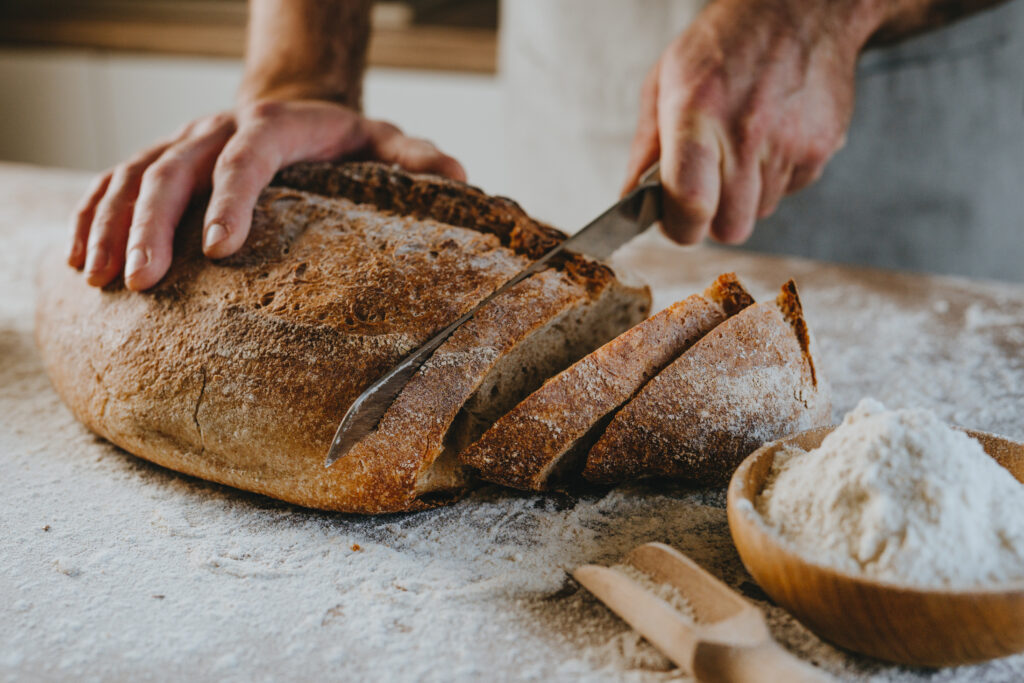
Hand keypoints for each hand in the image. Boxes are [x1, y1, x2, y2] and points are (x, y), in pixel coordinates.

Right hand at [67, 99, 465, 290]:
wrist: (296, 107)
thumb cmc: (344, 140)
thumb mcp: (385, 142)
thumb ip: (415, 161)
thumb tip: (460, 179)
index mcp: (277, 127)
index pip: (248, 156)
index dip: (231, 197)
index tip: (218, 248)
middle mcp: (220, 128)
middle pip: (175, 167)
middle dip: (153, 225)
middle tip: (143, 284)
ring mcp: (184, 142)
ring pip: (132, 174)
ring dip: (110, 225)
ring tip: (99, 281)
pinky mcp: (161, 158)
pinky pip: (111, 181)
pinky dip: (91, 217)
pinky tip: (78, 261)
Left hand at [623, 0, 875, 243]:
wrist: (802, 8)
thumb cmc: (724, 43)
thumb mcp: (665, 81)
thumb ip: (646, 147)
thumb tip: (630, 199)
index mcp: (698, 113)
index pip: (690, 205)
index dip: (678, 227)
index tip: (673, 220)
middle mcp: (747, 133)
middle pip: (730, 227)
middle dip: (711, 220)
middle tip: (704, 189)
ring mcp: (790, 143)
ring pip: (760, 212)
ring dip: (743, 196)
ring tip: (738, 149)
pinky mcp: (821, 149)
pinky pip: (789, 192)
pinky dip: (773, 178)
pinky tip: (768, 140)